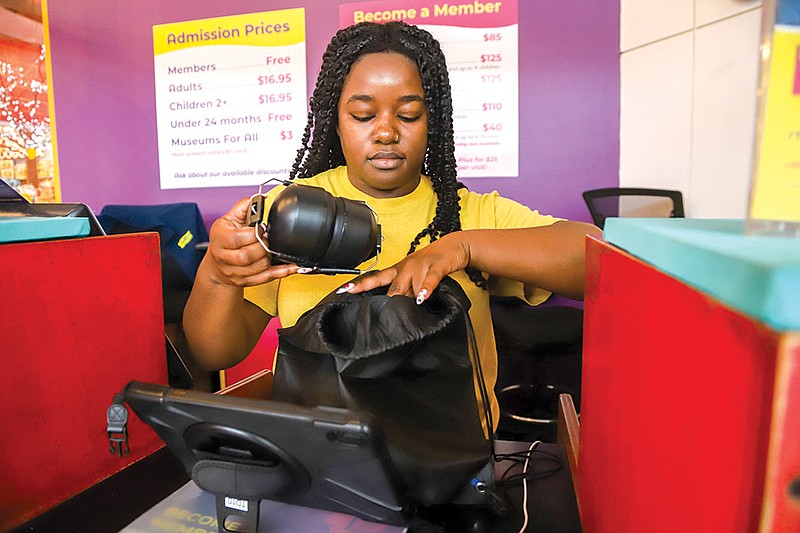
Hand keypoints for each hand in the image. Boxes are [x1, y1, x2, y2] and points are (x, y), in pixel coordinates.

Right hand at [202, 197, 297, 286]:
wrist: (216, 265)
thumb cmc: (222, 240)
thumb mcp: (228, 220)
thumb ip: (242, 208)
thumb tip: (256, 200)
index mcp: (220, 239)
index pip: (238, 239)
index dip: (254, 233)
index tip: (261, 228)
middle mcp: (225, 257)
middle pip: (247, 256)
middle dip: (263, 247)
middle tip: (266, 240)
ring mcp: (234, 272)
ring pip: (258, 268)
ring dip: (270, 258)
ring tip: (270, 250)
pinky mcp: (245, 281)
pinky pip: (266, 278)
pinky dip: (281, 272)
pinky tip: (291, 266)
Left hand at [338, 232, 468, 302]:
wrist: (455, 246)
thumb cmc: (433, 263)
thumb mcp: (415, 276)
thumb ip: (405, 291)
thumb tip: (393, 309)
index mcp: (399, 269)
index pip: (376, 278)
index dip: (361, 285)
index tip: (345, 290)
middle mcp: (407, 267)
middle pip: (393, 289)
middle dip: (389, 302)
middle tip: (384, 314)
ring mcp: (421, 265)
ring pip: (411, 288)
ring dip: (411, 299)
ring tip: (413, 306)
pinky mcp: (437, 265)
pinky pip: (429, 280)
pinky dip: (425, 289)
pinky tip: (422, 298)